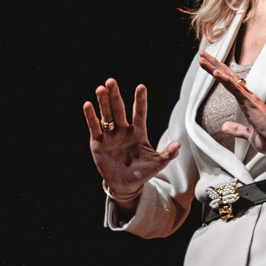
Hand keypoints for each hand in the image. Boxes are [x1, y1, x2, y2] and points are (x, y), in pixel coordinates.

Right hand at [84, 78, 180, 201]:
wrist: (125, 184)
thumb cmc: (143, 171)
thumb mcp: (157, 163)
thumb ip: (167, 154)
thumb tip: (178, 145)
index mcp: (138, 132)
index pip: (139, 112)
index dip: (140, 100)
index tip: (141, 87)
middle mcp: (124, 130)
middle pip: (119, 109)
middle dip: (115, 95)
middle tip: (111, 81)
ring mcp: (110, 135)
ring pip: (106, 115)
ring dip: (103, 102)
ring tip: (100, 89)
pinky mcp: (98, 142)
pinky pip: (94, 127)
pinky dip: (90, 116)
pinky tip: (88, 105)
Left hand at [198, 52, 265, 156]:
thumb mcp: (248, 134)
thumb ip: (237, 129)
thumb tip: (224, 126)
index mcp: (247, 101)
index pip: (230, 84)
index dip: (219, 73)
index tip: (208, 64)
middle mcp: (248, 96)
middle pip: (228, 76)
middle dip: (214, 64)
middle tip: (202, 54)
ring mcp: (249, 98)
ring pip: (229, 79)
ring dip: (215, 68)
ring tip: (203, 59)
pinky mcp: (250, 103)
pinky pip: (235, 89)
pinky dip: (225, 80)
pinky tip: (216, 73)